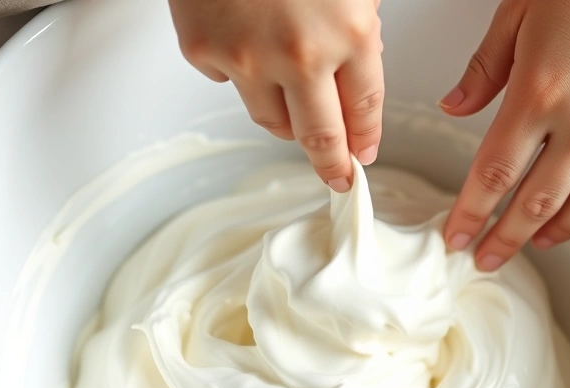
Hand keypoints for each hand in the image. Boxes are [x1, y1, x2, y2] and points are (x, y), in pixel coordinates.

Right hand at [169, 0, 384, 191]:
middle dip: (333, 164)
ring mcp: (247, 58)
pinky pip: (228, 82)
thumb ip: (359, 29)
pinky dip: (241, 71)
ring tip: (293, 103)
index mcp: (350, 31)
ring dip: (287, 120)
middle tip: (338, 176)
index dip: (366, 139)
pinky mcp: (204, 52)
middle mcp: (300, 54)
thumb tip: (357, 82)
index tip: (363, 157)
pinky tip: (246, 38)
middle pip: (320, 137)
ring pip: (271, 120)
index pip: (365, 110)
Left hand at [440, 0, 569, 270]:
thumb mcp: (518, 14)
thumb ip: (484, 70)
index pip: (493, 174)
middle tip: (484, 259)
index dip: (471, 214)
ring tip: (523, 247)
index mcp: (536, 93)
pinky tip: (566, 220)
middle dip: (502, 238)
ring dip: (544, 234)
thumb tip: (453, 108)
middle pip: (532, 203)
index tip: (456, 237)